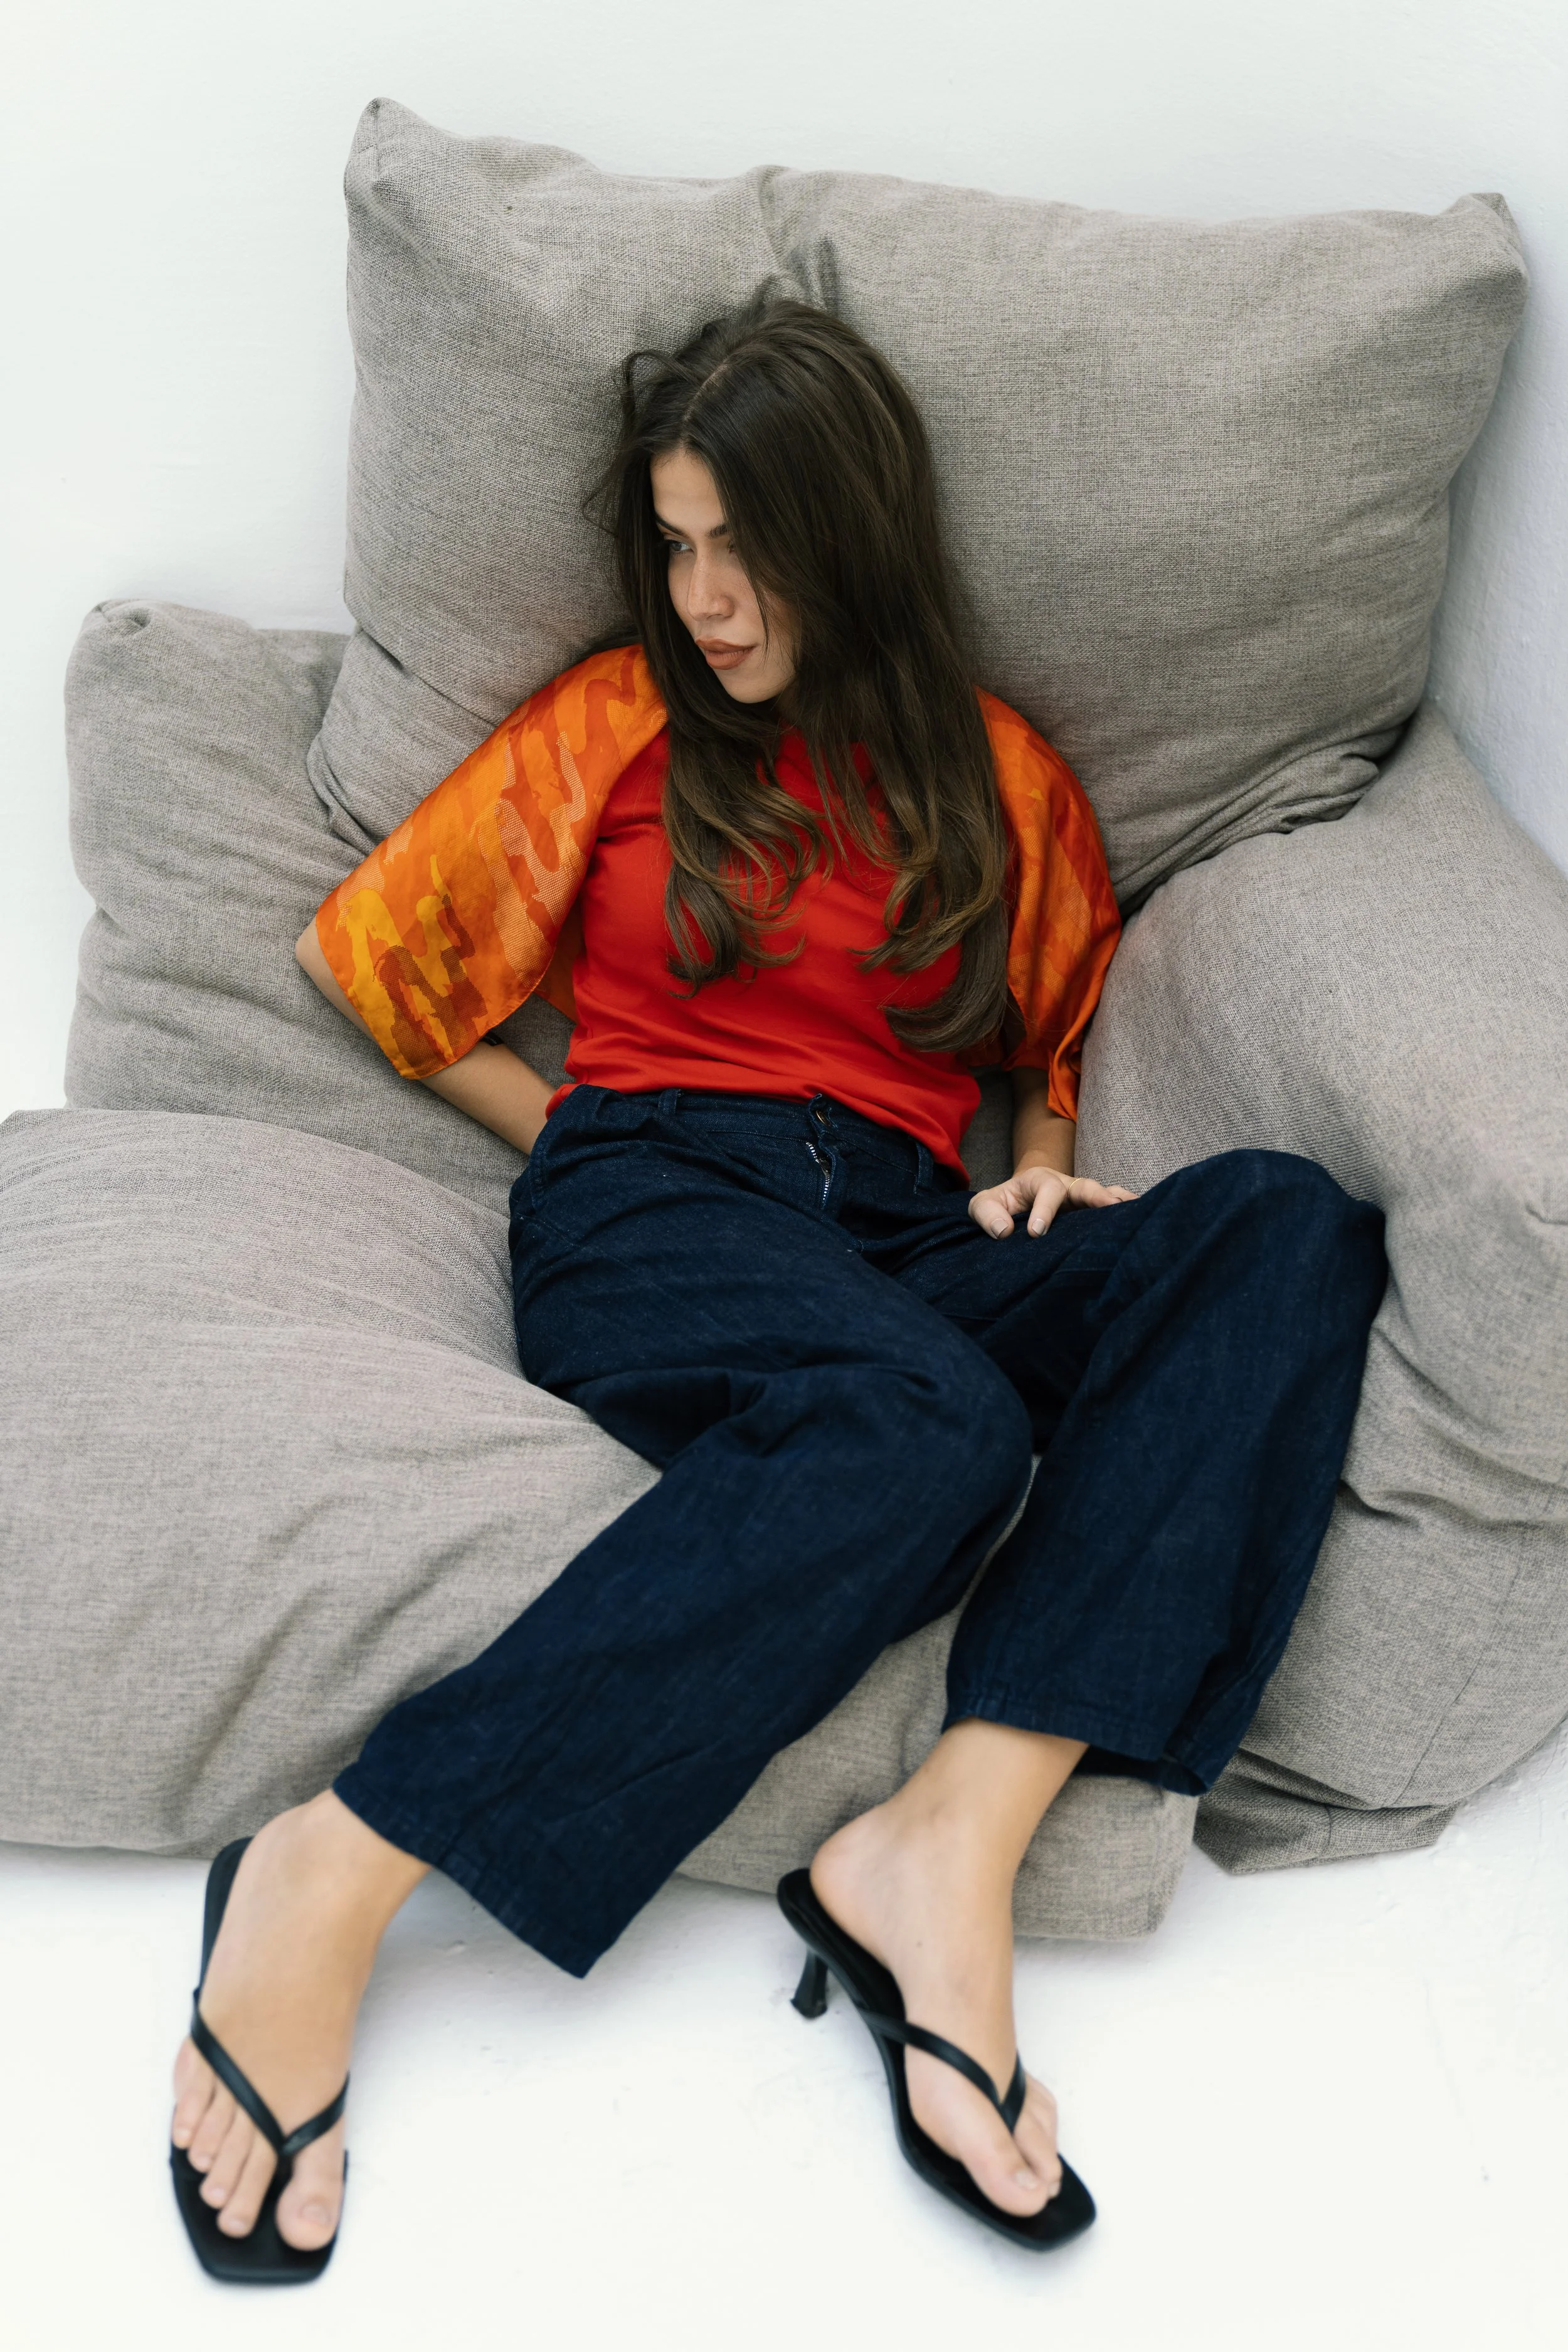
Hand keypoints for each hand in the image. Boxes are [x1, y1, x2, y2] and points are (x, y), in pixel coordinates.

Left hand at [968, 1162, 1135, 1239]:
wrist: (1016, 1202)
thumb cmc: (1001, 1204)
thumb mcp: (984, 1204)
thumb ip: (987, 1213)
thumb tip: (1004, 1231)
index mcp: (1038, 1180)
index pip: (1047, 1190)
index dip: (1044, 1210)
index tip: (1036, 1232)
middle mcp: (1065, 1186)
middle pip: (1085, 1186)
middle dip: (1098, 1195)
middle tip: (1111, 1206)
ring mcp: (1081, 1199)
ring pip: (1104, 1195)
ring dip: (1119, 1203)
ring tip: (1138, 1211)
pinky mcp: (1090, 1214)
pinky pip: (1111, 1211)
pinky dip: (1125, 1213)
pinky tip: (1142, 1220)